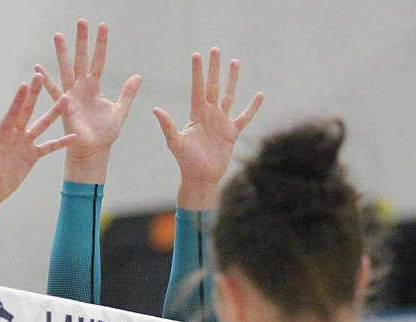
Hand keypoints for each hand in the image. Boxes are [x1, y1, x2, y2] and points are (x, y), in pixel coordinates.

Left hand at [0, 75, 75, 214]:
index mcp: (1, 132)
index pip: (12, 112)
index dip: (19, 99)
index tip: (24, 84)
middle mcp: (15, 134)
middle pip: (27, 110)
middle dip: (34, 94)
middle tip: (40, 77)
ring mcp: (24, 144)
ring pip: (42, 125)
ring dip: (53, 113)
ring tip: (65, 100)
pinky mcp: (31, 156)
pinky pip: (48, 147)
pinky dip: (60, 142)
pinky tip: (73, 137)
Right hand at [36, 19, 140, 182]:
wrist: (94, 150)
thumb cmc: (105, 134)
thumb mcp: (120, 111)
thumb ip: (127, 93)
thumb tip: (137, 76)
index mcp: (95, 87)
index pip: (99, 60)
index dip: (101, 44)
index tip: (102, 26)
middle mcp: (82, 87)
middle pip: (82, 59)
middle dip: (82, 41)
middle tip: (81, 22)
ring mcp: (72, 95)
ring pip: (67, 69)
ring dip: (63, 53)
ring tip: (59, 35)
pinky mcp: (65, 106)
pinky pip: (54, 91)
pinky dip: (45, 80)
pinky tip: (38, 68)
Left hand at [154, 48, 263, 209]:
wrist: (201, 177)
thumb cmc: (186, 162)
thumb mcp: (175, 143)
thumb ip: (167, 125)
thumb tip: (155, 109)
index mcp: (196, 114)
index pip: (198, 88)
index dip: (197, 72)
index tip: (197, 55)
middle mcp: (209, 114)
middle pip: (213, 86)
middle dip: (214, 68)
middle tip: (215, 50)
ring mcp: (221, 122)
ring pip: (228, 96)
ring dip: (232, 80)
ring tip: (235, 62)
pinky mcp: (231, 133)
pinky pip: (244, 116)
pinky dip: (252, 107)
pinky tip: (259, 95)